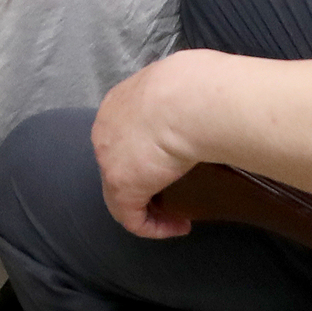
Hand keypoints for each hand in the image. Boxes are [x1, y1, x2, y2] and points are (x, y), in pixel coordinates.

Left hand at [93, 53, 209, 239]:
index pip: (126, 134)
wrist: (191, 99)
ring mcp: (108, 158)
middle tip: (173, 190)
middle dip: (144, 180)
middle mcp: (106, 129)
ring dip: (149, 207)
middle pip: (119, 163)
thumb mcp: (185, 85)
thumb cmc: (197, 87)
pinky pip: (132, 217)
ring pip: (121, 193)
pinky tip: (179, 226)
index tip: (175, 162)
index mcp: (120, 102)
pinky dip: (155, 227)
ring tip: (178, 215)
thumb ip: (183, 99)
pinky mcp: (120, 186)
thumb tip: (205, 109)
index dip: (147, 153)